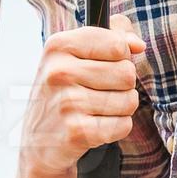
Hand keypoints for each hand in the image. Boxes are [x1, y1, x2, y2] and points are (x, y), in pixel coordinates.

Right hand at [20, 12, 144, 177]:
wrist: (38, 142)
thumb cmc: (65, 91)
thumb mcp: (77, 54)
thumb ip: (113, 35)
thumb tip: (137, 45)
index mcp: (59, 46)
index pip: (117, 44)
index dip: (121, 57)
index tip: (104, 65)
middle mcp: (59, 72)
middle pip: (127, 73)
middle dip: (122, 86)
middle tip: (99, 92)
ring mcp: (66, 103)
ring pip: (129, 100)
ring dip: (120, 109)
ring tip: (95, 110)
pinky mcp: (77, 132)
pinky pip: (123, 125)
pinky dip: (116, 128)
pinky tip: (95, 126)